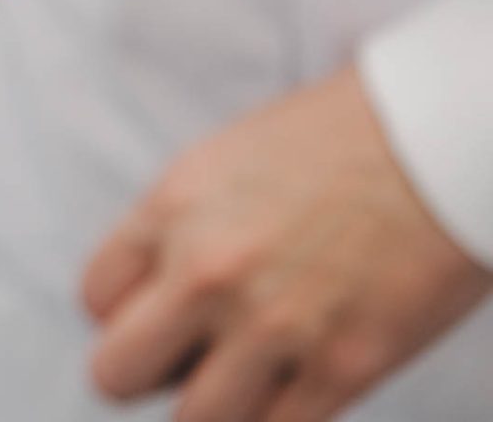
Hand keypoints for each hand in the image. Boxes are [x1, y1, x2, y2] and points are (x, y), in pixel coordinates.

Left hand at [81, 66, 492, 421]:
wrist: (441, 142)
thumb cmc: (339, 142)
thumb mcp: (224, 163)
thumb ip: (176, 228)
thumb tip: (155, 295)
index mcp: (171, 209)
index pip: (95, 300)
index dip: (124, 316)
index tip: (158, 314)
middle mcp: (207, 270)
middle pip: (117, 372)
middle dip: (144, 374)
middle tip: (184, 362)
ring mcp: (272, 323)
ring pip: (195, 421)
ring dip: (213, 408)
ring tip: (244, 380)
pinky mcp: (345, 366)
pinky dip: (273, 421)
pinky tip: (292, 393)